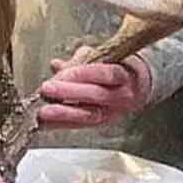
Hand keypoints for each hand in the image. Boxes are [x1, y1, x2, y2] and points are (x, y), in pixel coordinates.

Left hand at [36, 46, 150, 128]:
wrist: (139, 87)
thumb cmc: (118, 68)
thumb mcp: (104, 57)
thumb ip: (81, 60)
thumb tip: (57, 65)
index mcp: (125, 75)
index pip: (107, 73)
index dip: (84, 73)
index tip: (63, 71)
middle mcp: (122, 95)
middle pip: (96, 95)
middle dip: (69, 92)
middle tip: (46, 89)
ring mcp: (113, 111)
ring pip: (89, 114)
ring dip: (64, 113)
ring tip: (43, 111)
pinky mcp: (102, 123)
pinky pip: (82, 125)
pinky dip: (61, 124)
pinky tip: (45, 123)